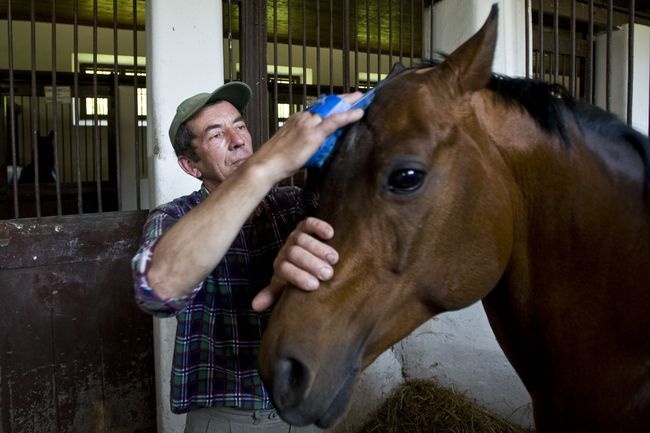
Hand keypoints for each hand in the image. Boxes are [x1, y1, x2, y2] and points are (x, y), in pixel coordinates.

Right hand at [249, 92, 363, 183]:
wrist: (266, 165)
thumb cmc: (276, 160)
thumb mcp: (292, 146)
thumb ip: (304, 142)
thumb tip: (315, 146)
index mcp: (296, 119)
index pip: (318, 107)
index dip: (332, 103)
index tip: (341, 101)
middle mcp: (303, 117)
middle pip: (327, 104)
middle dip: (343, 99)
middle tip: (357, 96)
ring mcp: (308, 124)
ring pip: (333, 109)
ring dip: (349, 104)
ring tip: (362, 100)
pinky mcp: (313, 134)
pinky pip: (335, 121)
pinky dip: (348, 115)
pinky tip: (359, 113)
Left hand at [252, 217, 338, 310]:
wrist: (298, 255)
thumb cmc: (294, 274)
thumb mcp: (282, 286)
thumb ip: (271, 294)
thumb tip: (255, 306)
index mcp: (280, 266)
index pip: (284, 270)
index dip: (298, 277)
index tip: (314, 286)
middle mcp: (286, 250)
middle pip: (294, 253)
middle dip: (310, 263)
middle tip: (327, 274)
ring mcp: (295, 236)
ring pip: (302, 239)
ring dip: (318, 248)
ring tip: (334, 259)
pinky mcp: (305, 226)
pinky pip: (310, 223)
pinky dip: (319, 226)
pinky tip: (330, 234)